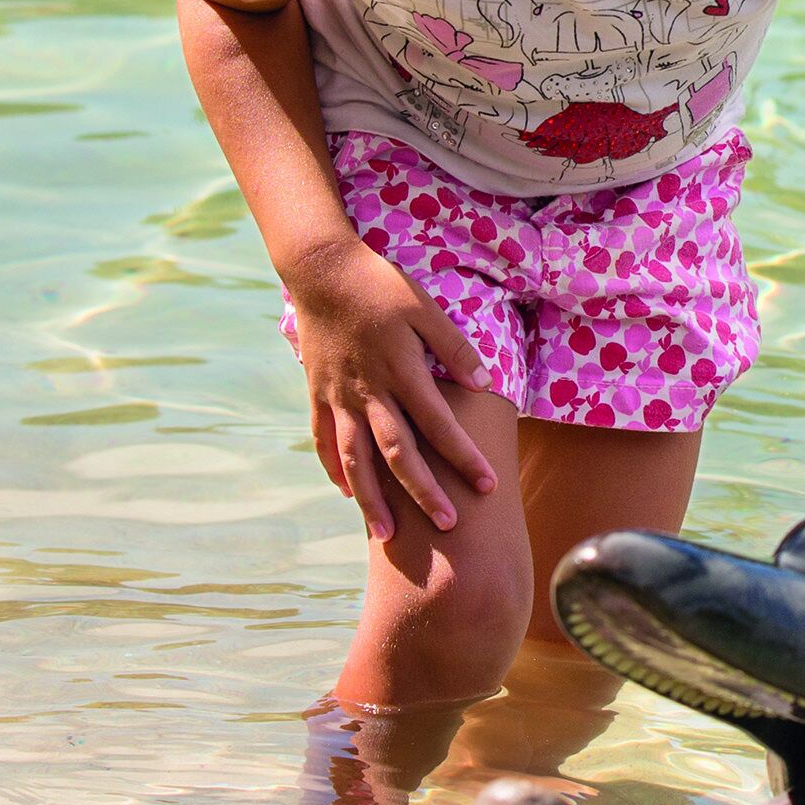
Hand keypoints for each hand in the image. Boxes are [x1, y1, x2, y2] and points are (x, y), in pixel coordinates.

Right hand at [283, 236, 495, 540]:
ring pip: (356, 458)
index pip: (439, 425)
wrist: (322, 270)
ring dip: (372, 498)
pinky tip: (347, 492)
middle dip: (424, 491)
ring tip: (386, 533)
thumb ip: (454, 347)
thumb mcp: (425, 307)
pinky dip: (335, 468)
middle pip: (398, 453)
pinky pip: (324, 440)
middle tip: (448, 525)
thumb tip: (484, 385)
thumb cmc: (380, 285)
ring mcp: (339, 396)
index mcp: (401, 371)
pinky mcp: (317, 393)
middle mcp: (369, 392)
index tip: (487, 485)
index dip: (464, 456)